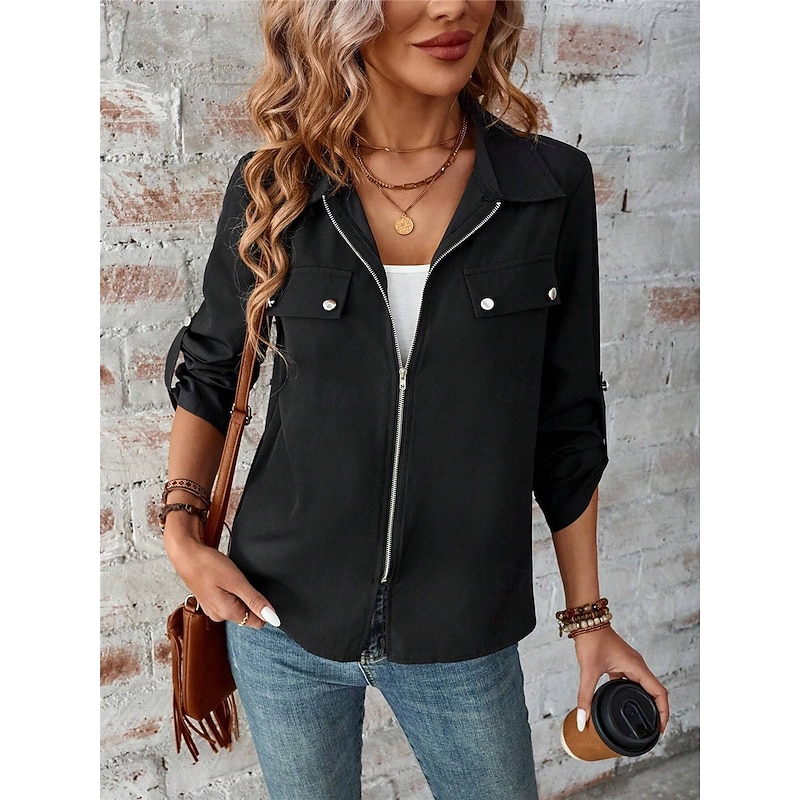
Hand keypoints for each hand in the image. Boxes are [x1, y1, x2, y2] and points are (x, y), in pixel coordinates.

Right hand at [162, 517, 280, 628]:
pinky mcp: (209, 600)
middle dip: (251, 599)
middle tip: (243, 580)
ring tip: (233, 578)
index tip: (258, 590)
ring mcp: (212, 609)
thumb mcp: (237, 581)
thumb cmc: (209, 565)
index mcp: (226, 614)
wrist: (186, 553)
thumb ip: (255, 601)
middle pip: (247, 614)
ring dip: (241, 593)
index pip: (256, 622)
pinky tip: (226, 579)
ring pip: (238, 606)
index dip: (263, 608)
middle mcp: (218, 616)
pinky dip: (232, 590)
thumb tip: (273, 619)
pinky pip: (229, 600)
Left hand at [572, 626, 668, 732]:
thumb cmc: (591, 639)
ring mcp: (630, 663)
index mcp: (637, 667)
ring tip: (643, 719)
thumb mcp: (588, 671)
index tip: (660, 729)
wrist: (586, 620)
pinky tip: (624, 701)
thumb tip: (583, 721)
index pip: (659, 693)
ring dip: (647, 701)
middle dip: (657, 711)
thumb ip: (585, 698)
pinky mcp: (622, 662)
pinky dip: (633, 692)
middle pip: (656, 691)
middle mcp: (637, 665)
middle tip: (653, 729)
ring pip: (644, 685)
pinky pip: (633, 680)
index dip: (663, 712)